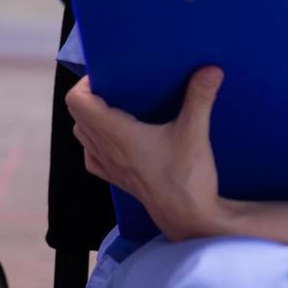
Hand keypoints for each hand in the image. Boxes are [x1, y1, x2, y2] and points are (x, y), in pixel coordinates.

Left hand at [66, 66, 228, 242]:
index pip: (77, 102)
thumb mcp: (194, 132)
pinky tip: (114, 138)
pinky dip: (95, 142)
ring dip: (91, 118)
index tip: (108, 76)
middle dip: (90, 95)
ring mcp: (108, 166)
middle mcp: (106, 149)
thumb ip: (200, 97)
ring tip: (116, 107)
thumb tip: (211, 68)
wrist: (189, 218)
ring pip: (82, 134)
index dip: (86, 84)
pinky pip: (91, 156)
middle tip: (116, 86)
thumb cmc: (187, 178)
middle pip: (77, 114)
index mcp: (117, 134)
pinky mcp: (116, 180)